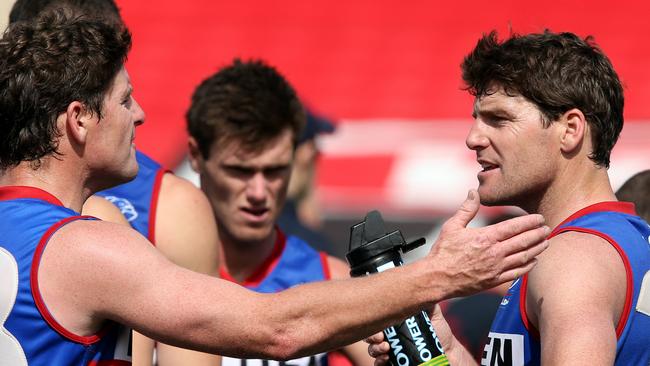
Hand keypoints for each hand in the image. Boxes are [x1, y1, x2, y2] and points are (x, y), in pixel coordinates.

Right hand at [366, 305, 466, 365]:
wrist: (448, 352)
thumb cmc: (439, 332)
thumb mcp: (432, 311)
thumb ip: (422, 298)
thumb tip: (418, 282)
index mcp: (395, 322)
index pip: (377, 319)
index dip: (372, 320)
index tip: (379, 324)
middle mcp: (390, 335)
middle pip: (370, 334)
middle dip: (371, 336)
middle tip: (380, 337)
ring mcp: (391, 350)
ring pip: (373, 349)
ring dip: (375, 349)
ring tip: (386, 348)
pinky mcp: (394, 362)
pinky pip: (379, 363)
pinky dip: (379, 361)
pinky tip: (385, 359)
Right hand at [427, 189, 548, 297]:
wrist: (437, 278)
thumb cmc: (443, 252)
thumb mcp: (452, 226)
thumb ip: (467, 209)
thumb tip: (473, 191)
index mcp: (485, 237)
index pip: (514, 227)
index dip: (529, 222)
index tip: (539, 218)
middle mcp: (494, 252)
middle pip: (523, 241)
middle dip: (538, 234)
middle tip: (547, 228)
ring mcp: (496, 268)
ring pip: (524, 257)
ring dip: (537, 248)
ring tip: (546, 242)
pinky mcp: (494, 280)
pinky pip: (517, 273)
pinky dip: (528, 266)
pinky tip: (534, 260)